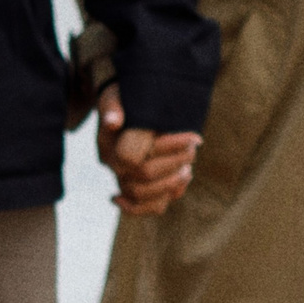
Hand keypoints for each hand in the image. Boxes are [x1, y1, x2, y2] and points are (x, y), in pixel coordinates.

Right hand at [95, 85, 199, 217]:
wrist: (126, 112)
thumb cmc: (123, 100)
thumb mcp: (116, 97)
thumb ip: (113, 107)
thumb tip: (113, 121)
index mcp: (109, 148)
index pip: (135, 157)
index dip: (169, 147)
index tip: (193, 136)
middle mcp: (115, 168)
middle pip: (146, 176)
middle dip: (176, 162)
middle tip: (194, 148)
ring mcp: (126, 182)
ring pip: (149, 197)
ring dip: (174, 182)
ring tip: (188, 167)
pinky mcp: (140, 190)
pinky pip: (155, 206)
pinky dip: (172, 194)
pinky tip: (183, 178)